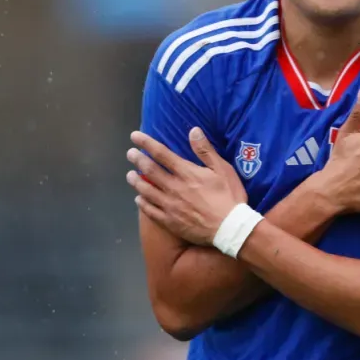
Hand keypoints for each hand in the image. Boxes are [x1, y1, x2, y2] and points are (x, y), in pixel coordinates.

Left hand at [126, 128, 246, 245]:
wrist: (229, 228)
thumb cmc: (229, 197)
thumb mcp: (223, 169)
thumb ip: (206, 151)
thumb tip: (193, 130)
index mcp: (187, 173)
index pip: (162, 154)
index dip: (146, 143)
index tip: (134, 136)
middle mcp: (174, 187)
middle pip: (150, 170)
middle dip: (137, 160)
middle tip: (129, 154)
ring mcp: (170, 206)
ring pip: (146, 190)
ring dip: (136, 181)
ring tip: (129, 175)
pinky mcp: (169, 221)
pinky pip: (150, 211)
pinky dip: (142, 203)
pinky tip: (138, 199)